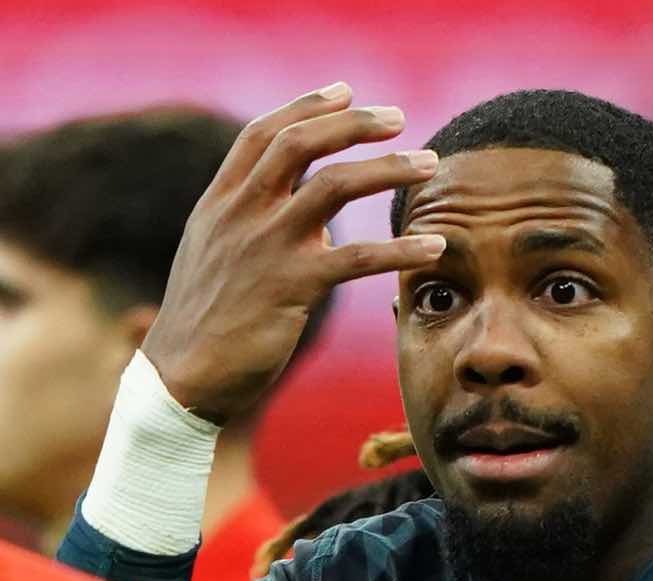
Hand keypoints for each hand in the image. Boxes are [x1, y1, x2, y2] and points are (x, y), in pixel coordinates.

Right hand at [140, 82, 444, 422]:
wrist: (180, 380)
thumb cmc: (205, 322)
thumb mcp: (213, 256)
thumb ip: (249, 222)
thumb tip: (302, 213)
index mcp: (219, 203)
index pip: (263, 134)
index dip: (306, 106)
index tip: (344, 91)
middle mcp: (240, 214)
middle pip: (300, 145)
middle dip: (353, 123)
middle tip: (398, 117)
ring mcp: (265, 248)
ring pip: (334, 186)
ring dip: (388, 168)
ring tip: (429, 163)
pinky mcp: (292, 287)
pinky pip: (358, 259)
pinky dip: (401, 249)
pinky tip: (435, 246)